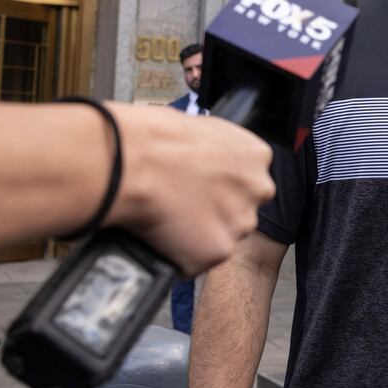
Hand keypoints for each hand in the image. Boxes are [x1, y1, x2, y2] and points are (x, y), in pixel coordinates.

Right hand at [106, 106, 275, 276]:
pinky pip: (199, 259)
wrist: (130, 164)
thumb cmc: (153, 139)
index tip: (201, 186)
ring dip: (200, 234)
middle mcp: (257, 190)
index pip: (248, 179)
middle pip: (241, 210)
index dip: (221, 185)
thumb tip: (206, 162)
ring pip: (222, 236)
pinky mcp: (218, 251)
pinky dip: (180, 255)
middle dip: (217, 211)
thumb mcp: (200, 128)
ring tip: (167, 218)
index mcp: (255, 155)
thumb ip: (216, 152)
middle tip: (184, 205)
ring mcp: (240, 223)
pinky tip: (161, 235)